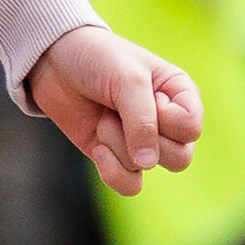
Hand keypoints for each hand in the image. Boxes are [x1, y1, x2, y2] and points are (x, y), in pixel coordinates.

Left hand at [28, 24, 202, 197]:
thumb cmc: (97, 59)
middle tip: (118, 109)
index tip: (143, 93)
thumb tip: (147, 163)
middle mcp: (166, 121)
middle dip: (140, 136)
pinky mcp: (117, 156)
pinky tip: (98, 149)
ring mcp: (141, 141)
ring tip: (103, 117)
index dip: (165, 118)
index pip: (190, 129)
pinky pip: (130, 185)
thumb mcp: (126, 79)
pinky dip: (113, 171)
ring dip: (119, 145)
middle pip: (179, 157)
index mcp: (180, 95)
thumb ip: (142, 120)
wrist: (53, 62)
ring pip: (149, 168)